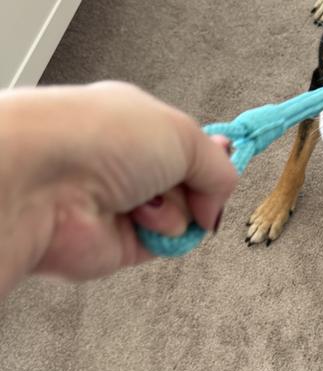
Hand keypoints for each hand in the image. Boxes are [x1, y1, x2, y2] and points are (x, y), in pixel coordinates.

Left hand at [0, 81, 236, 293]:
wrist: (46, 184)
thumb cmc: (99, 139)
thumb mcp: (182, 134)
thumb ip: (218, 166)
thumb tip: (221, 199)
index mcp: (139, 126)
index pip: (188, 145)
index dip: (211, 155)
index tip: (229, 157)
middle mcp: (129, 166)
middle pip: (190, 184)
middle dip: (197, 185)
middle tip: (183, 176)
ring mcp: (124, 205)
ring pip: (183, 217)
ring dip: (176, 209)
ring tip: (147, 197)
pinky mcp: (120, 244)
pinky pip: (165, 244)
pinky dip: (162, 234)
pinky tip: (142, 220)